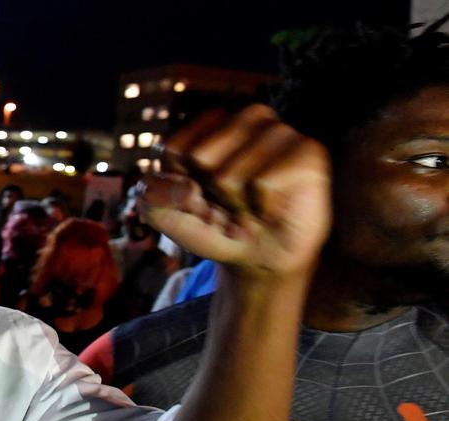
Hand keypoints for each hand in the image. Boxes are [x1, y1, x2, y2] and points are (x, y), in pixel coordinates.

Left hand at [140, 104, 331, 279]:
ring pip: (231, 174)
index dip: (179, 186)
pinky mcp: (308, 151)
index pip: (172, 149)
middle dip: (208, 195)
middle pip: (200, 158)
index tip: (197, 197)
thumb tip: (175, 186)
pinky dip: (260, 207)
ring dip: (235, 204)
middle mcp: (245, 119)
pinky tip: (270, 207)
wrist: (259, 259)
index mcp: (209, 125)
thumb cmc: (215, 228)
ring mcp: (279, 132)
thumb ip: (153, 197)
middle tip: (227, 204)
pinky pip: (265, 182)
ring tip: (249, 207)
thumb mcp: (169, 217)